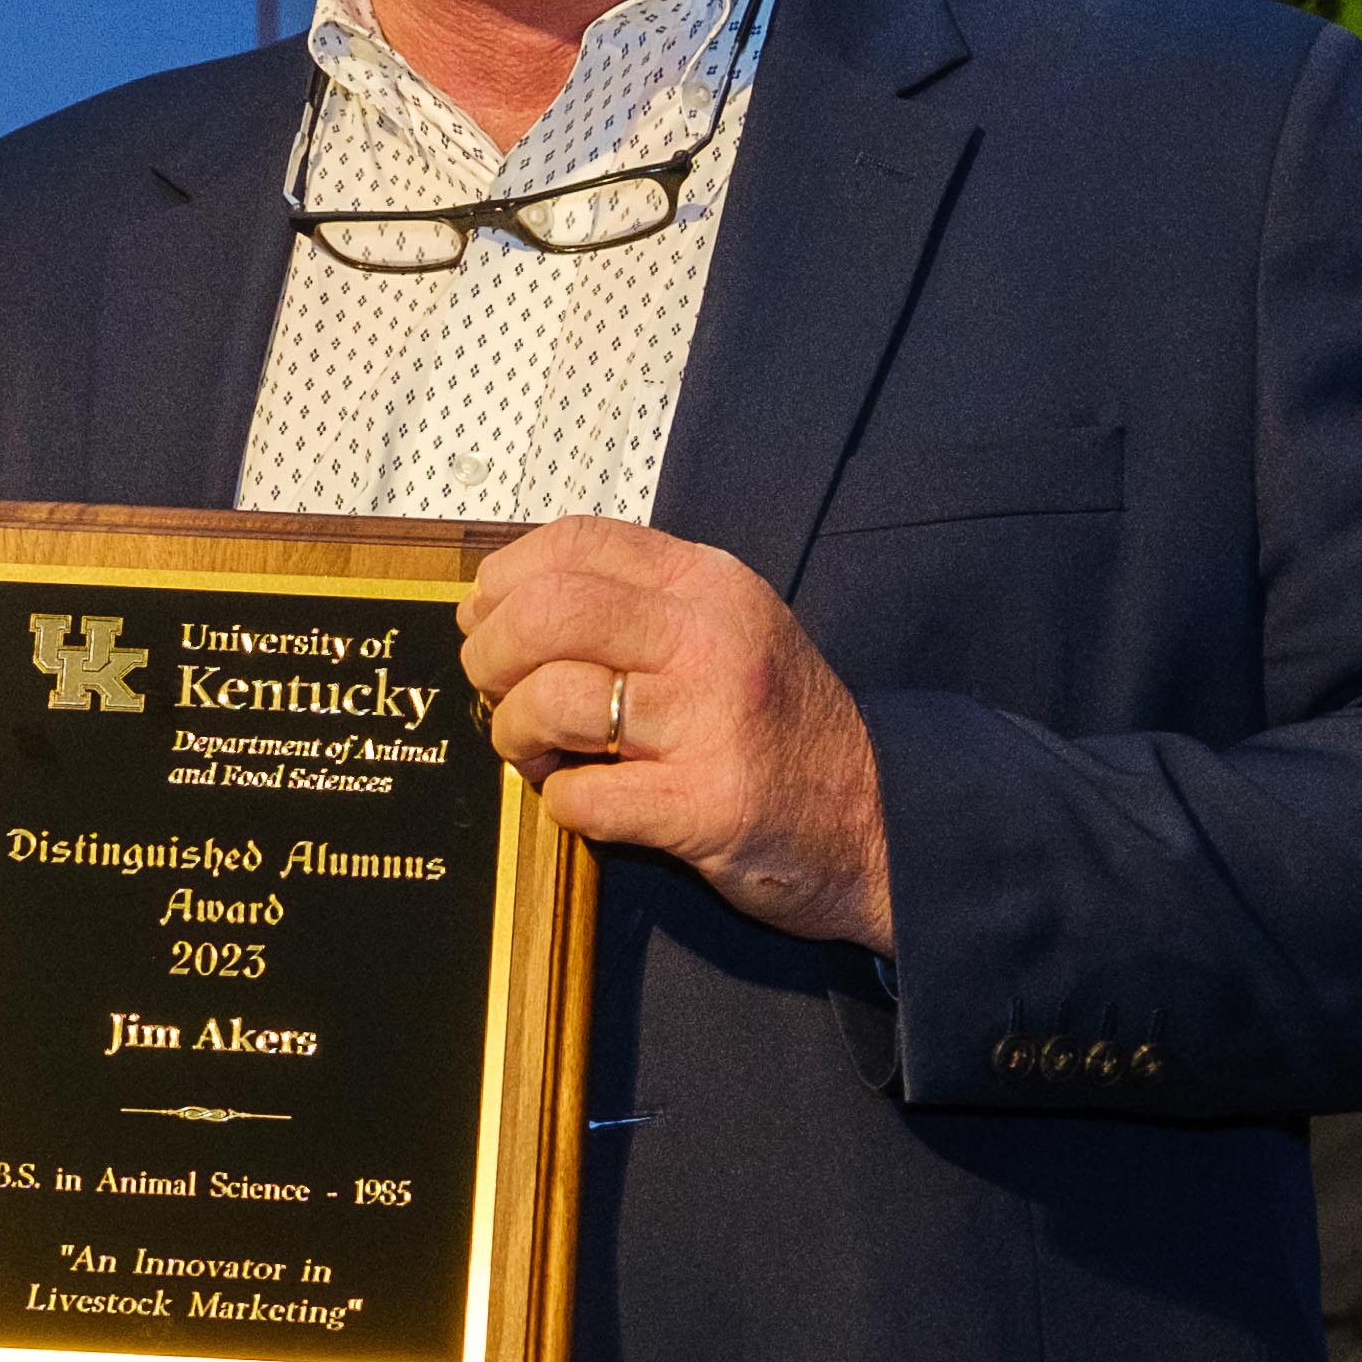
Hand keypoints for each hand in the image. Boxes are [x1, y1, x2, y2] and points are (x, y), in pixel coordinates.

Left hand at [456, 518, 894, 951]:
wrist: (875, 820)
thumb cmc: (781, 729)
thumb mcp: (726, 632)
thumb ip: (635, 607)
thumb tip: (504, 604)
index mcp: (709, 585)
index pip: (577, 542)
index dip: (505, 577)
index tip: (485, 615)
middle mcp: (713, 638)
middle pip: (548, 612)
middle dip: (491, 655)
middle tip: (495, 690)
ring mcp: (713, 720)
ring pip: (553, 700)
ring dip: (516, 734)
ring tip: (537, 753)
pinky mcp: (707, 803)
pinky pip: (583, 796)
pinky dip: (562, 802)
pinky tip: (588, 801)